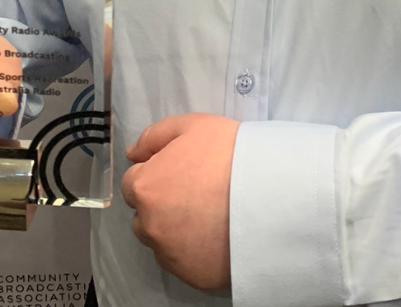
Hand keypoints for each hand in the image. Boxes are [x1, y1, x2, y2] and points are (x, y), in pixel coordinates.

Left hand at [121, 113, 239, 290]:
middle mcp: (150, 224)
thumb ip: (154, 136)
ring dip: (173, 229)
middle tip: (196, 192)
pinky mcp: (193, 275)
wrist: (268, 193)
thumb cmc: (229, 153)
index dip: (156, 173)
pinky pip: (183, 262)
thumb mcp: (192, 125)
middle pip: (144, 215)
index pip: (134, 183)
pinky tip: (216, 234)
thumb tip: (132, 153)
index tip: (181, 171)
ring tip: (208, 215)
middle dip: (161, 204)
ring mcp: (170, 254)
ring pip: (161, 241)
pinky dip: (193, 250)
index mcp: (146, 187)